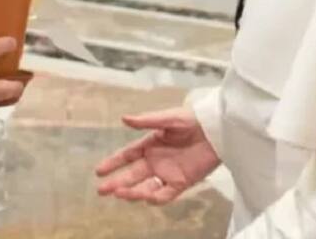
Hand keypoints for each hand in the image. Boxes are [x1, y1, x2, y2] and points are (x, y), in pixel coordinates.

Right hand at [96, 107, 219, 204]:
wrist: (217, 131)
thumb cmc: (192, 120)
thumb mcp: (168, 118)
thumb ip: (146, 121)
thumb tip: (123, 119)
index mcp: (150, 144)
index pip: (127, 156)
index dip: (113, 163)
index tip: (99, 171)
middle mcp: (156, 161)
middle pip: (132, 175)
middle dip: (116, 183)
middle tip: (102, 190)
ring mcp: (168, 173)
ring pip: (145, 187)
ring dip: (132, 192)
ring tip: (120, 194)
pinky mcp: (182, 183)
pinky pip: (166, 194)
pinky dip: (156, 198)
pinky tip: (147, 196)